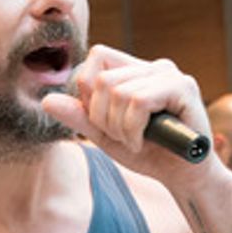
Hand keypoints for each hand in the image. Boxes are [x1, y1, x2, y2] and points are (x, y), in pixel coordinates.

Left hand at [41, 45, 210, 184]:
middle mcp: (154, 66)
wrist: (184, 176)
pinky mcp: (184, 88)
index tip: (103, 122)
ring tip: (134, 142)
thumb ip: (79, 117)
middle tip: (121, 138)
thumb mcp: (105, 136)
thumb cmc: (149, 153)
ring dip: (119, 127)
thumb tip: (47, 101)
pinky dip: (133, 129)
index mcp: (136, 70)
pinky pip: (139, 101)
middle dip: (102, 117)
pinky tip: (143, 142)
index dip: (88, 92)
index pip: (96, 56)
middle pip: (102, 79)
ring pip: (118, 91)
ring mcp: (170, 75)